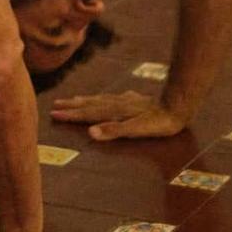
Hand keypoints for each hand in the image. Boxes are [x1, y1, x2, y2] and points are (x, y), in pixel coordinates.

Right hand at [50, 90, 189, 140]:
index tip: (53, 113)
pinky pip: (112, 98)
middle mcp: (117, 103)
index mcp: (114, 112)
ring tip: (73, 99)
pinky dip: (102, 98)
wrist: (177, 106)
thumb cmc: (158, 123)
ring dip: (85, 101)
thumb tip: (90, 133)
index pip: (88, 113)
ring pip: (100, 99)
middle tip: (55, 105)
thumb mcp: (136, 130)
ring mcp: (126, 100)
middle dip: (72, 106)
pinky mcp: (135, 100)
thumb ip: (114, 131)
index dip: (71, 115)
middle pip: (90, 104)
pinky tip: (106, 98)